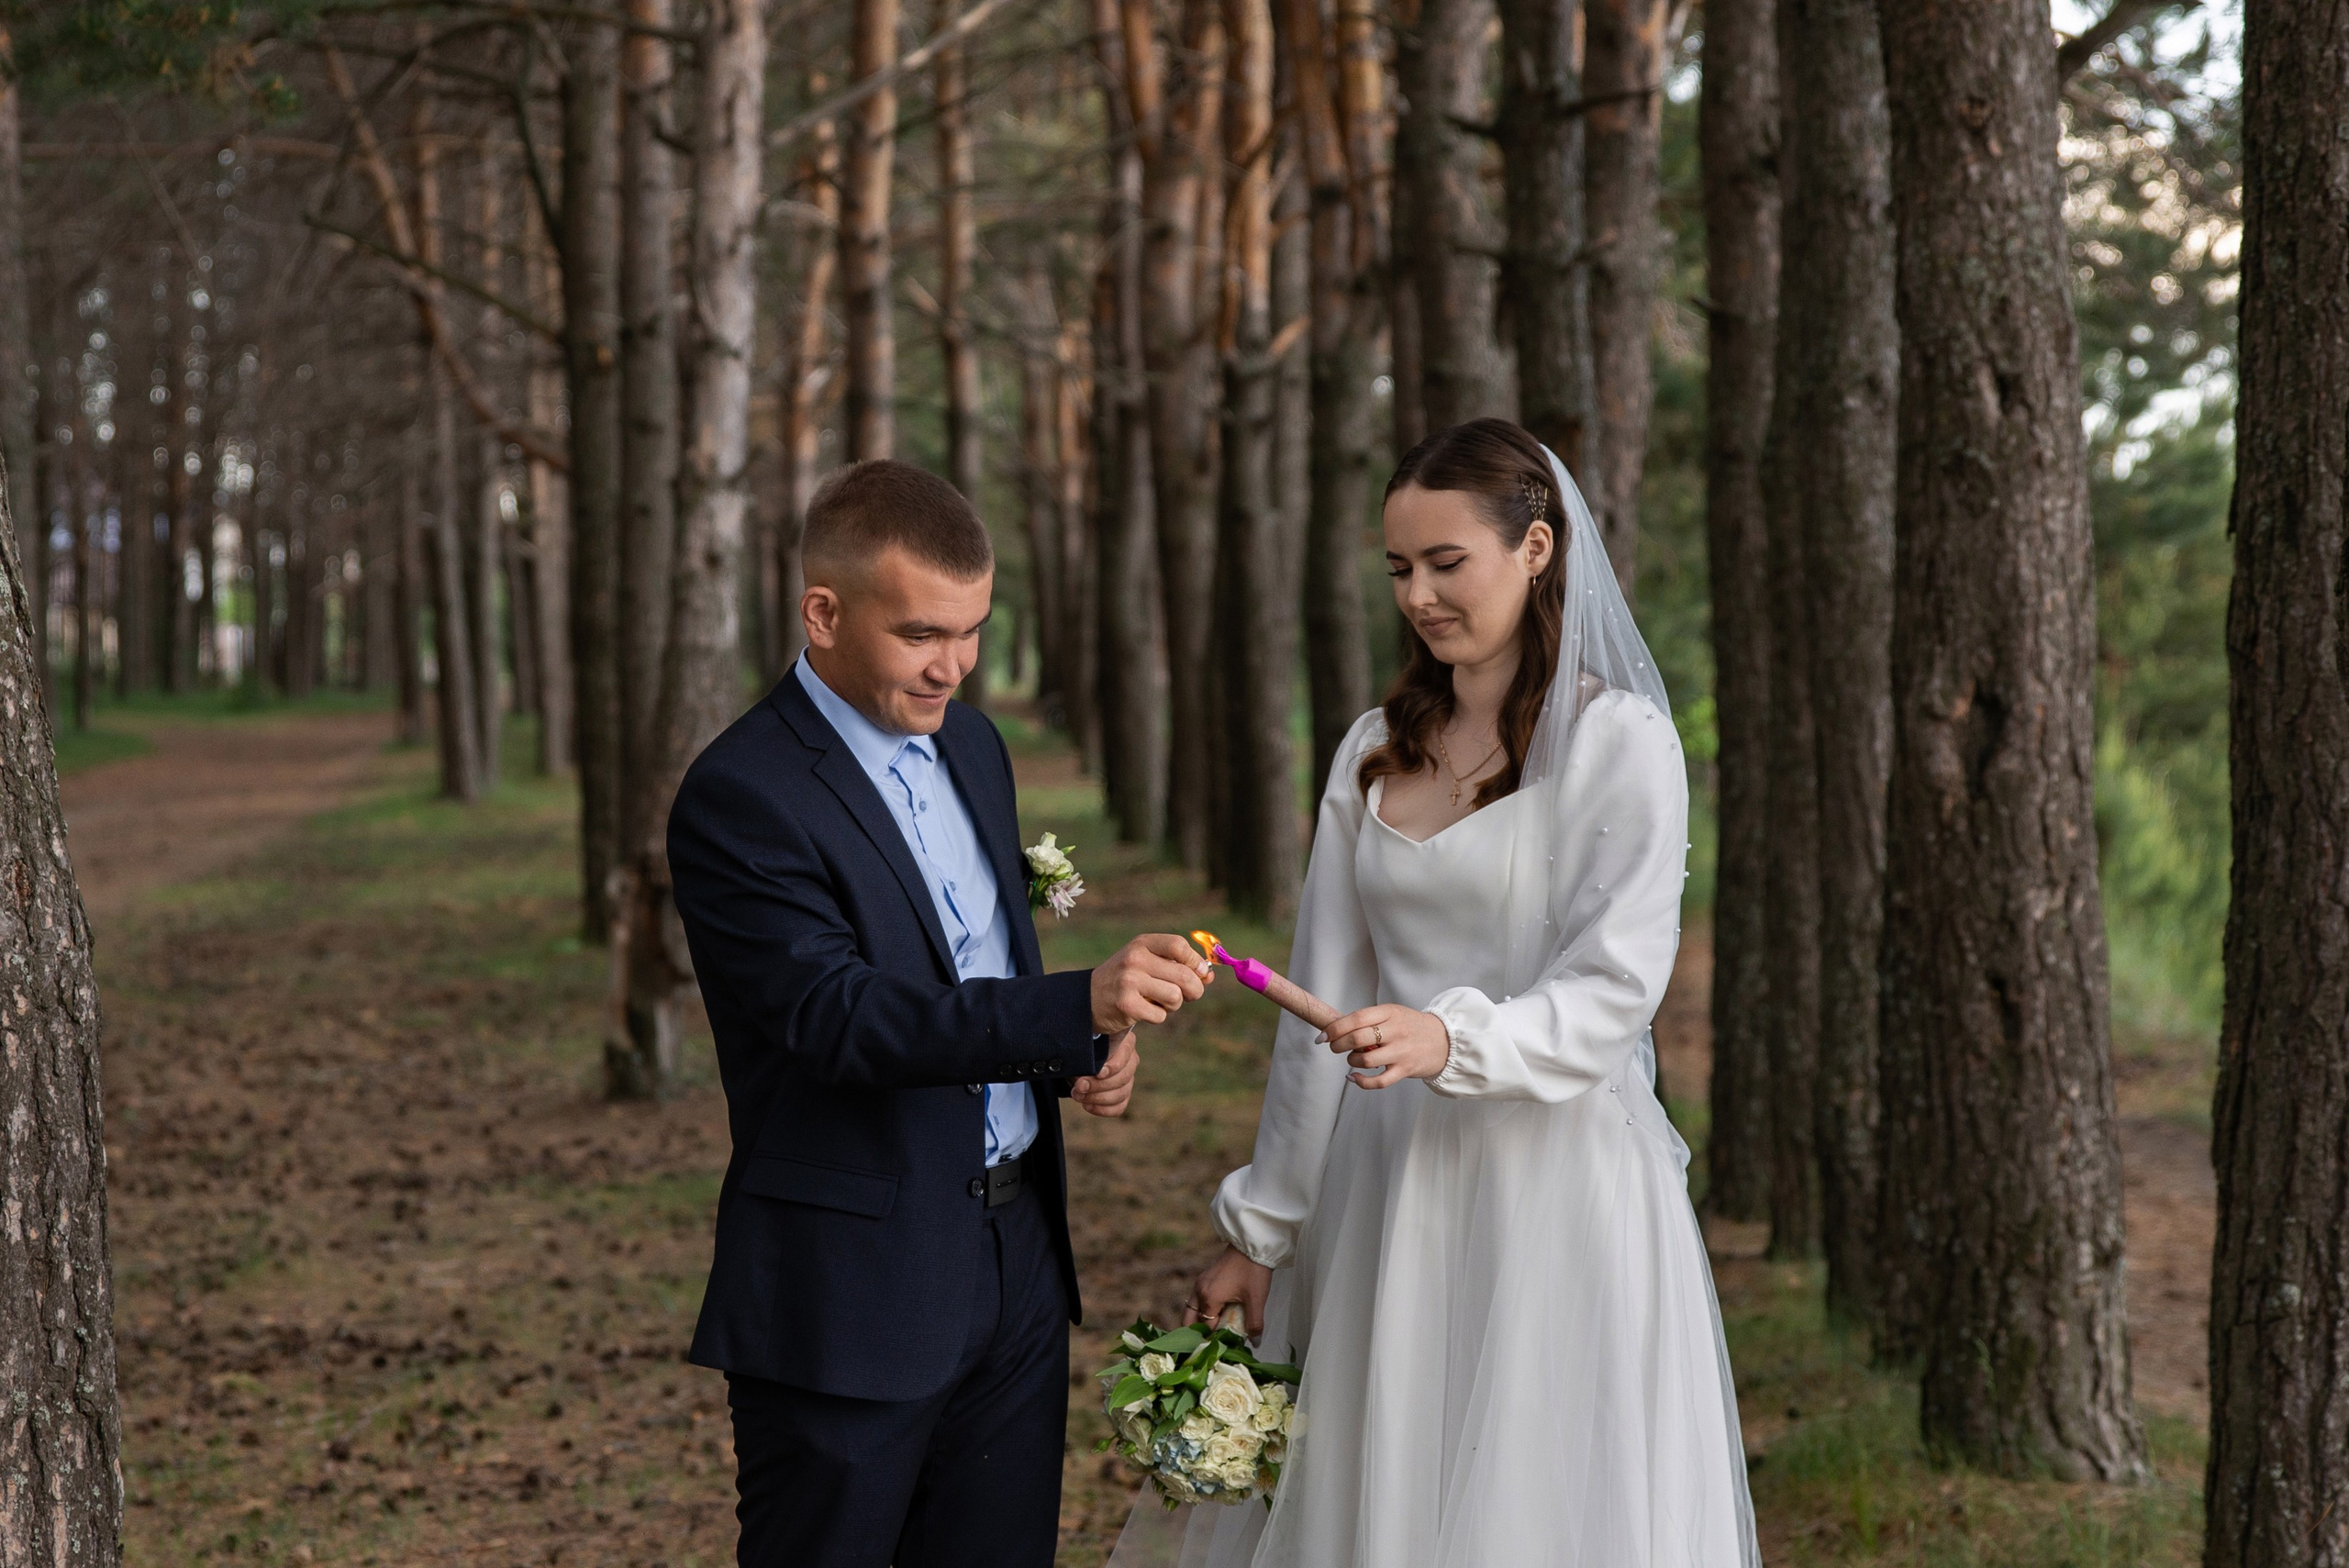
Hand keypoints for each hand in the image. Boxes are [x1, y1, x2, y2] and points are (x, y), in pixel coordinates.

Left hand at [1072, 1030, 1138, 1117]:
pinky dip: (1102, 1109)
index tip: (1098, 1073)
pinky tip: (1087, 1105)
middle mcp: (1131, 1060)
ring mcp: (1129, 1079)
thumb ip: (1087, 1056)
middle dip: (1098, 1085)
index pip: (1125, 1055)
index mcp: (1125, 1042)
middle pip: (1123, 1077)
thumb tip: (1084, 1074)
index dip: (1113, 1067)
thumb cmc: (1081, 1051)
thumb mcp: (1083, 1049)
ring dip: (1097, 1098)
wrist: (1077, 1062)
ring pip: (1121, 1093)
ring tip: (1078, 1095)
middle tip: (1079, 1086)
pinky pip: (1119, 1107)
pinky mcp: (1124, 1095)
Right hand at [1090, 934, 1212, 1034]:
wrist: (1087, 999)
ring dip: (1174, 1005)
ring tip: (1159, 1002)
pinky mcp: (1126, 1005)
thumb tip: (1208, 975)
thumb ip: (1177, 965)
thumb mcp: (1147, 963)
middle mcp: (1135, 959)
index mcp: (1142, 944)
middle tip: (1189, 996)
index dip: (1195, 961)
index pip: (1178, 945)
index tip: (1200, 973)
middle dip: (1194, 989)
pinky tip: (1144, 1011)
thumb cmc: (1127, 980)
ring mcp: (1129, 982)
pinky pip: (1161, 1015)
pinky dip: (1158, 1016)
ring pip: (1175, 996)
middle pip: (1183, 975)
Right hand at [1186, 1245, 1272, 1337]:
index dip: (1215, 1338)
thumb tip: (1255, 1343)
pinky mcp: (1204, 1278)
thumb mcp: (1256, 1300)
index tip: (1226, 1345)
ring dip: (1201, 1321)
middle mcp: (1199, 1291)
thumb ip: (1254, 1324)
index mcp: (1208, 1298)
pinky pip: (1198, 1300)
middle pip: (1190, 1320)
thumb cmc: (1253, 1270)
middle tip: (1214, 1342)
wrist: (1252, 1244)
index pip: (1206, 1327)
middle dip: (1199, 1333)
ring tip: (1217, 1330)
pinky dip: (1204, 1310)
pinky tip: (1219, 1313)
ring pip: (1192, 1310)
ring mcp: (1200, 1283)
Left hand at [1320, 1003, 1450, 1089]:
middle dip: (1338, 1045)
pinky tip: (1354, 1077)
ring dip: (1351, 1061)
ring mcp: (1401, 1052)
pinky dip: (1361, 1081)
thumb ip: (1369, 1020)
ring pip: (1365, 1060)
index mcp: (1390, 1013)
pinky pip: (1378, 1081)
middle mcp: (1396, 1031)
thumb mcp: (1393, 1014)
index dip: (1335, 1028)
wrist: (1445, 1041)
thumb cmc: (1412, 1027)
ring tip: (1353, 1059)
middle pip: (1357, 1038)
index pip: (1356, 1018)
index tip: (1323, 1036)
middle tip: (1334, 1047)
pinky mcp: (1405, 1070)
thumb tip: (1335, 1028)